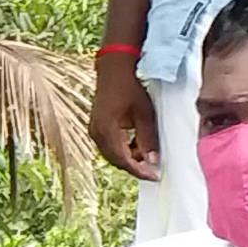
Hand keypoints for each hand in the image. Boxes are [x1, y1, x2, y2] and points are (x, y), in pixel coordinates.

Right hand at [91, 53, 164, 180]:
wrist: (114, 70)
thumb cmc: (130, 88)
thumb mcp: (144, 114)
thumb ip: (147, 138)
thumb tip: (153, 160)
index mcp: (107, 130)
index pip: (123, 160)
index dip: (139, 171)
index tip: (154, 176)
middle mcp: (96, 133)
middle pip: (115, 160)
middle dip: (134, 165)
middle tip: (152, 167)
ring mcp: (94, 130)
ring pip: (111, 153)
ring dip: (128, 156)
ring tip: (146, 150)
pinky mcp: (96, 126)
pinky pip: (108, 145)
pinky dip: (122, 148)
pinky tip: (135, 142)